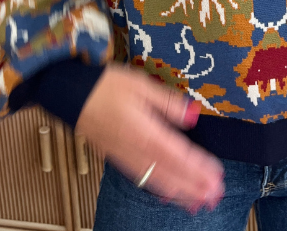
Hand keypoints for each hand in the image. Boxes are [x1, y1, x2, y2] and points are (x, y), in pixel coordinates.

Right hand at [75, 63, 224, 213]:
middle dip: (194, 186)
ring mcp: (125, 157)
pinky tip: (170, 193)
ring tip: (199, 201)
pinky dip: (160, 189)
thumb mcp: (141, 84)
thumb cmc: (105, 86)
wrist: (71, 95)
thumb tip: (193, 115)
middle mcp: (135, 150)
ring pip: (156, 181)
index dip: (197, 168)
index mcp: (143, 131)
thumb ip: (168, 102)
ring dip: (180, 193)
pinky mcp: (118, 158)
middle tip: (214, 196)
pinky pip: (142, 179)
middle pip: (170, 174)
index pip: (177, 155)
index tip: (215, 176)